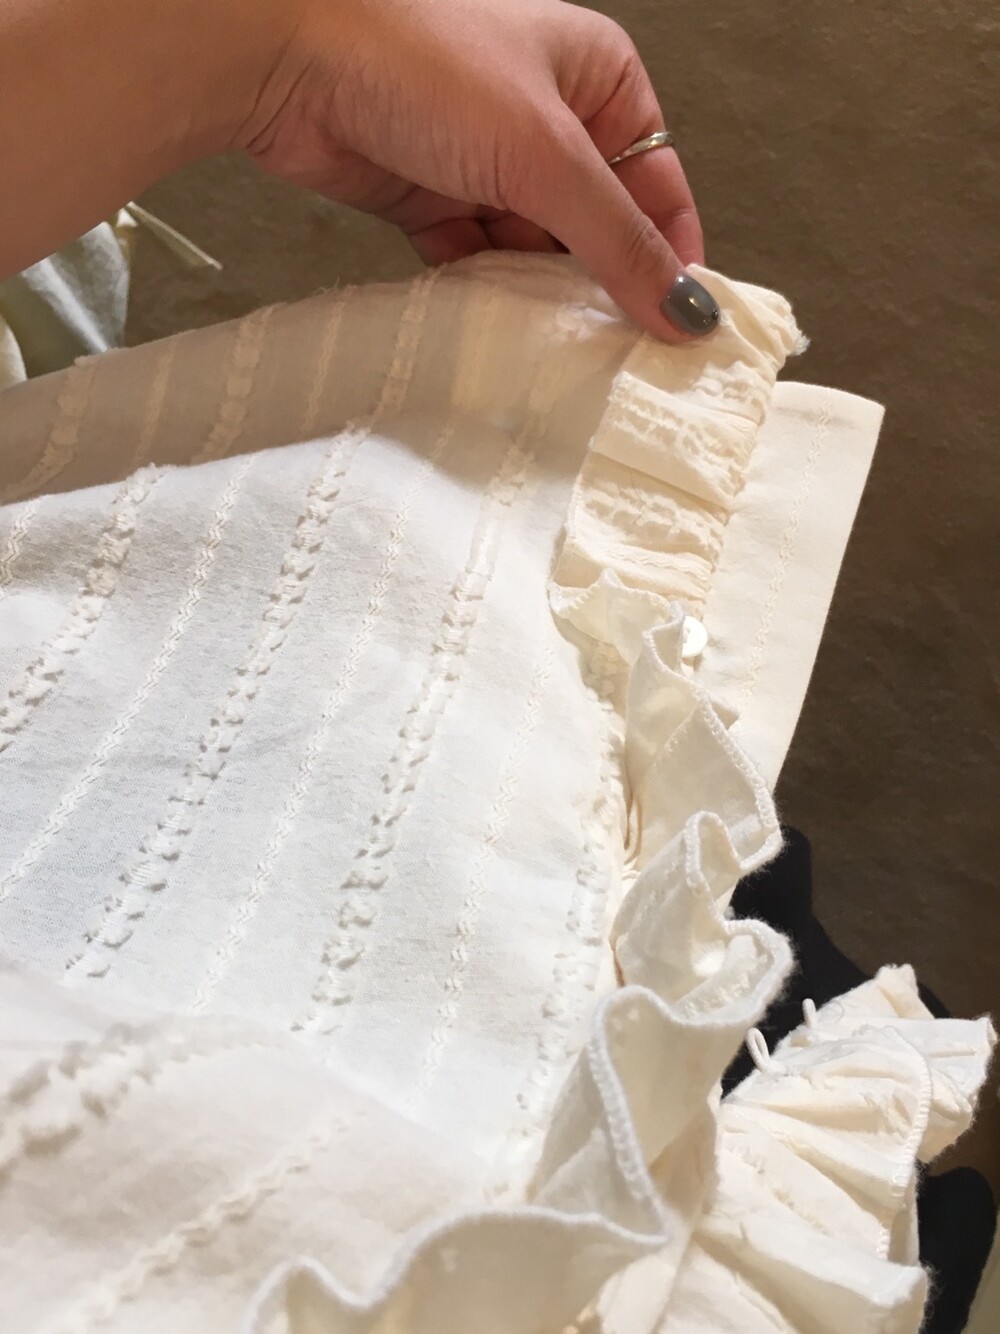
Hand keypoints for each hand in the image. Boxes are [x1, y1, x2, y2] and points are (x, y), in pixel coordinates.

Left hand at [240, 0, 716, 340]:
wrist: (292, 59)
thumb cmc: (427, 66)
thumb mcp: (547, 157)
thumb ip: (620, 242)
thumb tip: (689, 311)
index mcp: (598, 81)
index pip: (658, 186)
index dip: (671, 258)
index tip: (679, 330)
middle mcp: (548, 120)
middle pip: (597, 227)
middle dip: (602, 286)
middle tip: (619, 357)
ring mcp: (487, 162)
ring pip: (535, 252)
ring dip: (541, 298)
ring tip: (559, 354)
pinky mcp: (433, 198)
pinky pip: (478, 262)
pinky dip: (486, 295)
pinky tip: (498, 331)